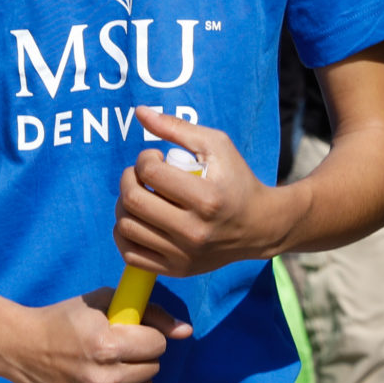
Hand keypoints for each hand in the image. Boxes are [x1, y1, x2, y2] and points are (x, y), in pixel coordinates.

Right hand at [0, 291, 192, 382]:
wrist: (20, 349)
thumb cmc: (63, 320)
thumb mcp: (103, 302)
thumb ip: (149, 313)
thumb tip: (186, 332)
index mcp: (106, 346)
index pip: (157, 345)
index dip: (146, 335)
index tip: (129, 333)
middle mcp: (103, 379)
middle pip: (152, 369)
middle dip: (140, 355)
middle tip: (117, 348)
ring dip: (132, 376)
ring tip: (107, 365)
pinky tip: (99, 382)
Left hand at [114, 108, 285, 276]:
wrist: (259, 227)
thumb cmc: (237, 180)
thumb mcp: (216, 145)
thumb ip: (177, 128)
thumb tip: (139, 112)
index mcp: (207, 198)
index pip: (150, 172)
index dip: (144, 158)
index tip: (154, 157)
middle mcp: (194, 231)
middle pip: (133, 201)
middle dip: (128, 179)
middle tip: (139, 175)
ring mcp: (184, 254)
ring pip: (126, 227)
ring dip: (123, 206)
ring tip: (139, 196)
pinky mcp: (177, 270)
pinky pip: (130, 254)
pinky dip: (123, 234)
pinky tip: (137, 219)